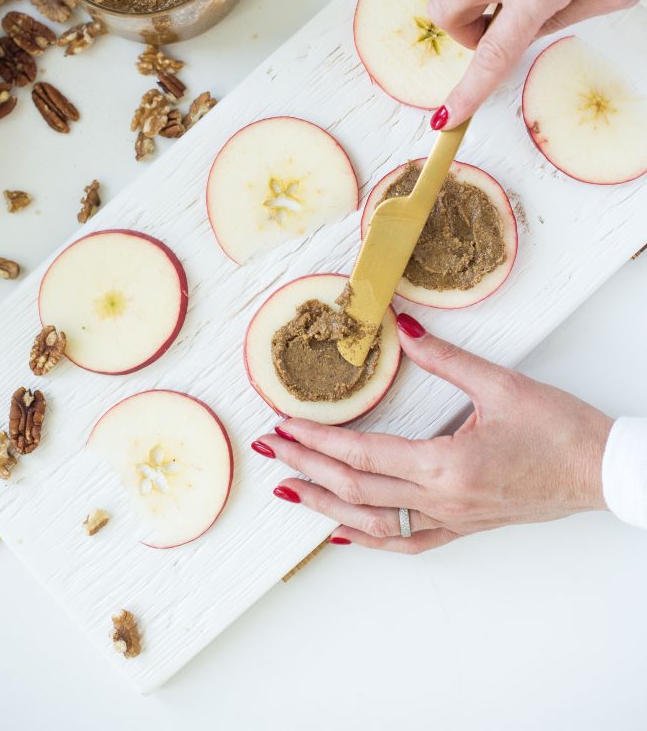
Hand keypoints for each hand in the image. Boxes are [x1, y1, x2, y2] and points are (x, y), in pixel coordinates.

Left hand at [252, 317, 612, 553]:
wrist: (600, 470)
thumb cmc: (559, 430)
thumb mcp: (502, 385)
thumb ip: (446, 358)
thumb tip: (404, 329)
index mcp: (447, 464)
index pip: (362, 454)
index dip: (316, 440)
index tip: (283, 425)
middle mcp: (442, 500)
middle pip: (356, 489)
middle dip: (306, 468)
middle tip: (269, 448)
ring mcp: (452, 520)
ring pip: (373, 522)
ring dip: (325, 506)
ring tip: (287, 491)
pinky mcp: (464, 526)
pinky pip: (408, 541)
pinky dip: (370, 538)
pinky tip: (343, 532)